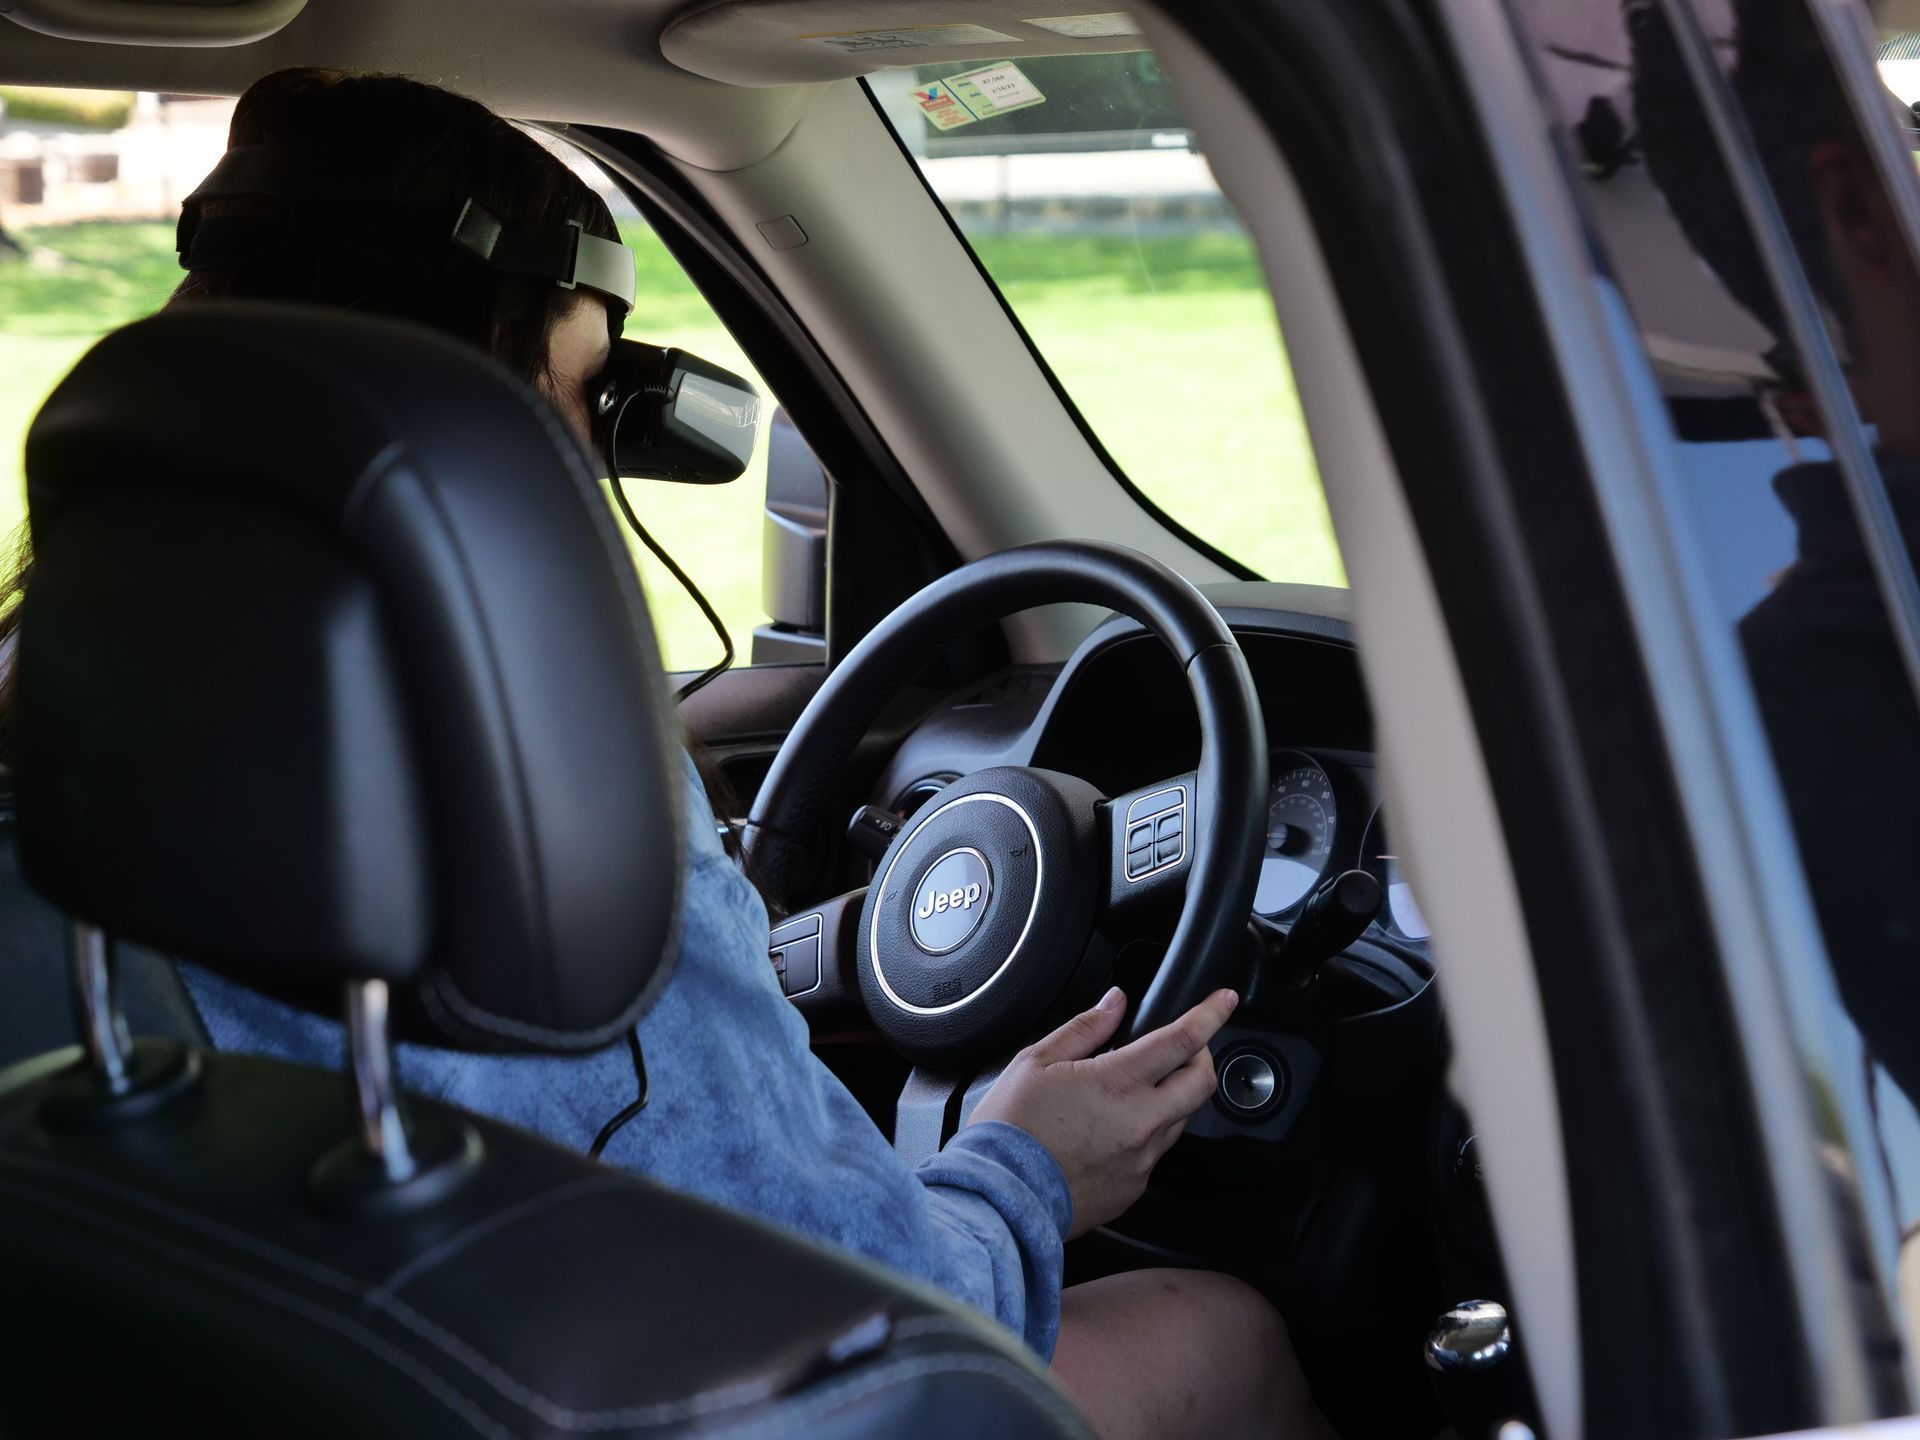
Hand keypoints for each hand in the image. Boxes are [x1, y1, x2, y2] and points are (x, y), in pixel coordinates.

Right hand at [968, 986, 1236, 1237]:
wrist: (998, 1197)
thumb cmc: (1011, 1130)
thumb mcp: (1037, 1061)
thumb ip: (1085, 1027)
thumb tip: (1115, 1003)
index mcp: (1117, 1084)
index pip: (1182, 1041)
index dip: (1210, 1015)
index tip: (1225, 1001)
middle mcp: (1140, 1123)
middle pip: (1201, 1083)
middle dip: (1202, 1057)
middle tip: (1184, 1048)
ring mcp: (1141, 1160)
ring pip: (1180, 1119)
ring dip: (1171, 1097)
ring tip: (1131, 1091)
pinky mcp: (1134, 1188)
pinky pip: (1155, 1152)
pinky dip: (1146, 1133)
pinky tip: (1112, 1130)